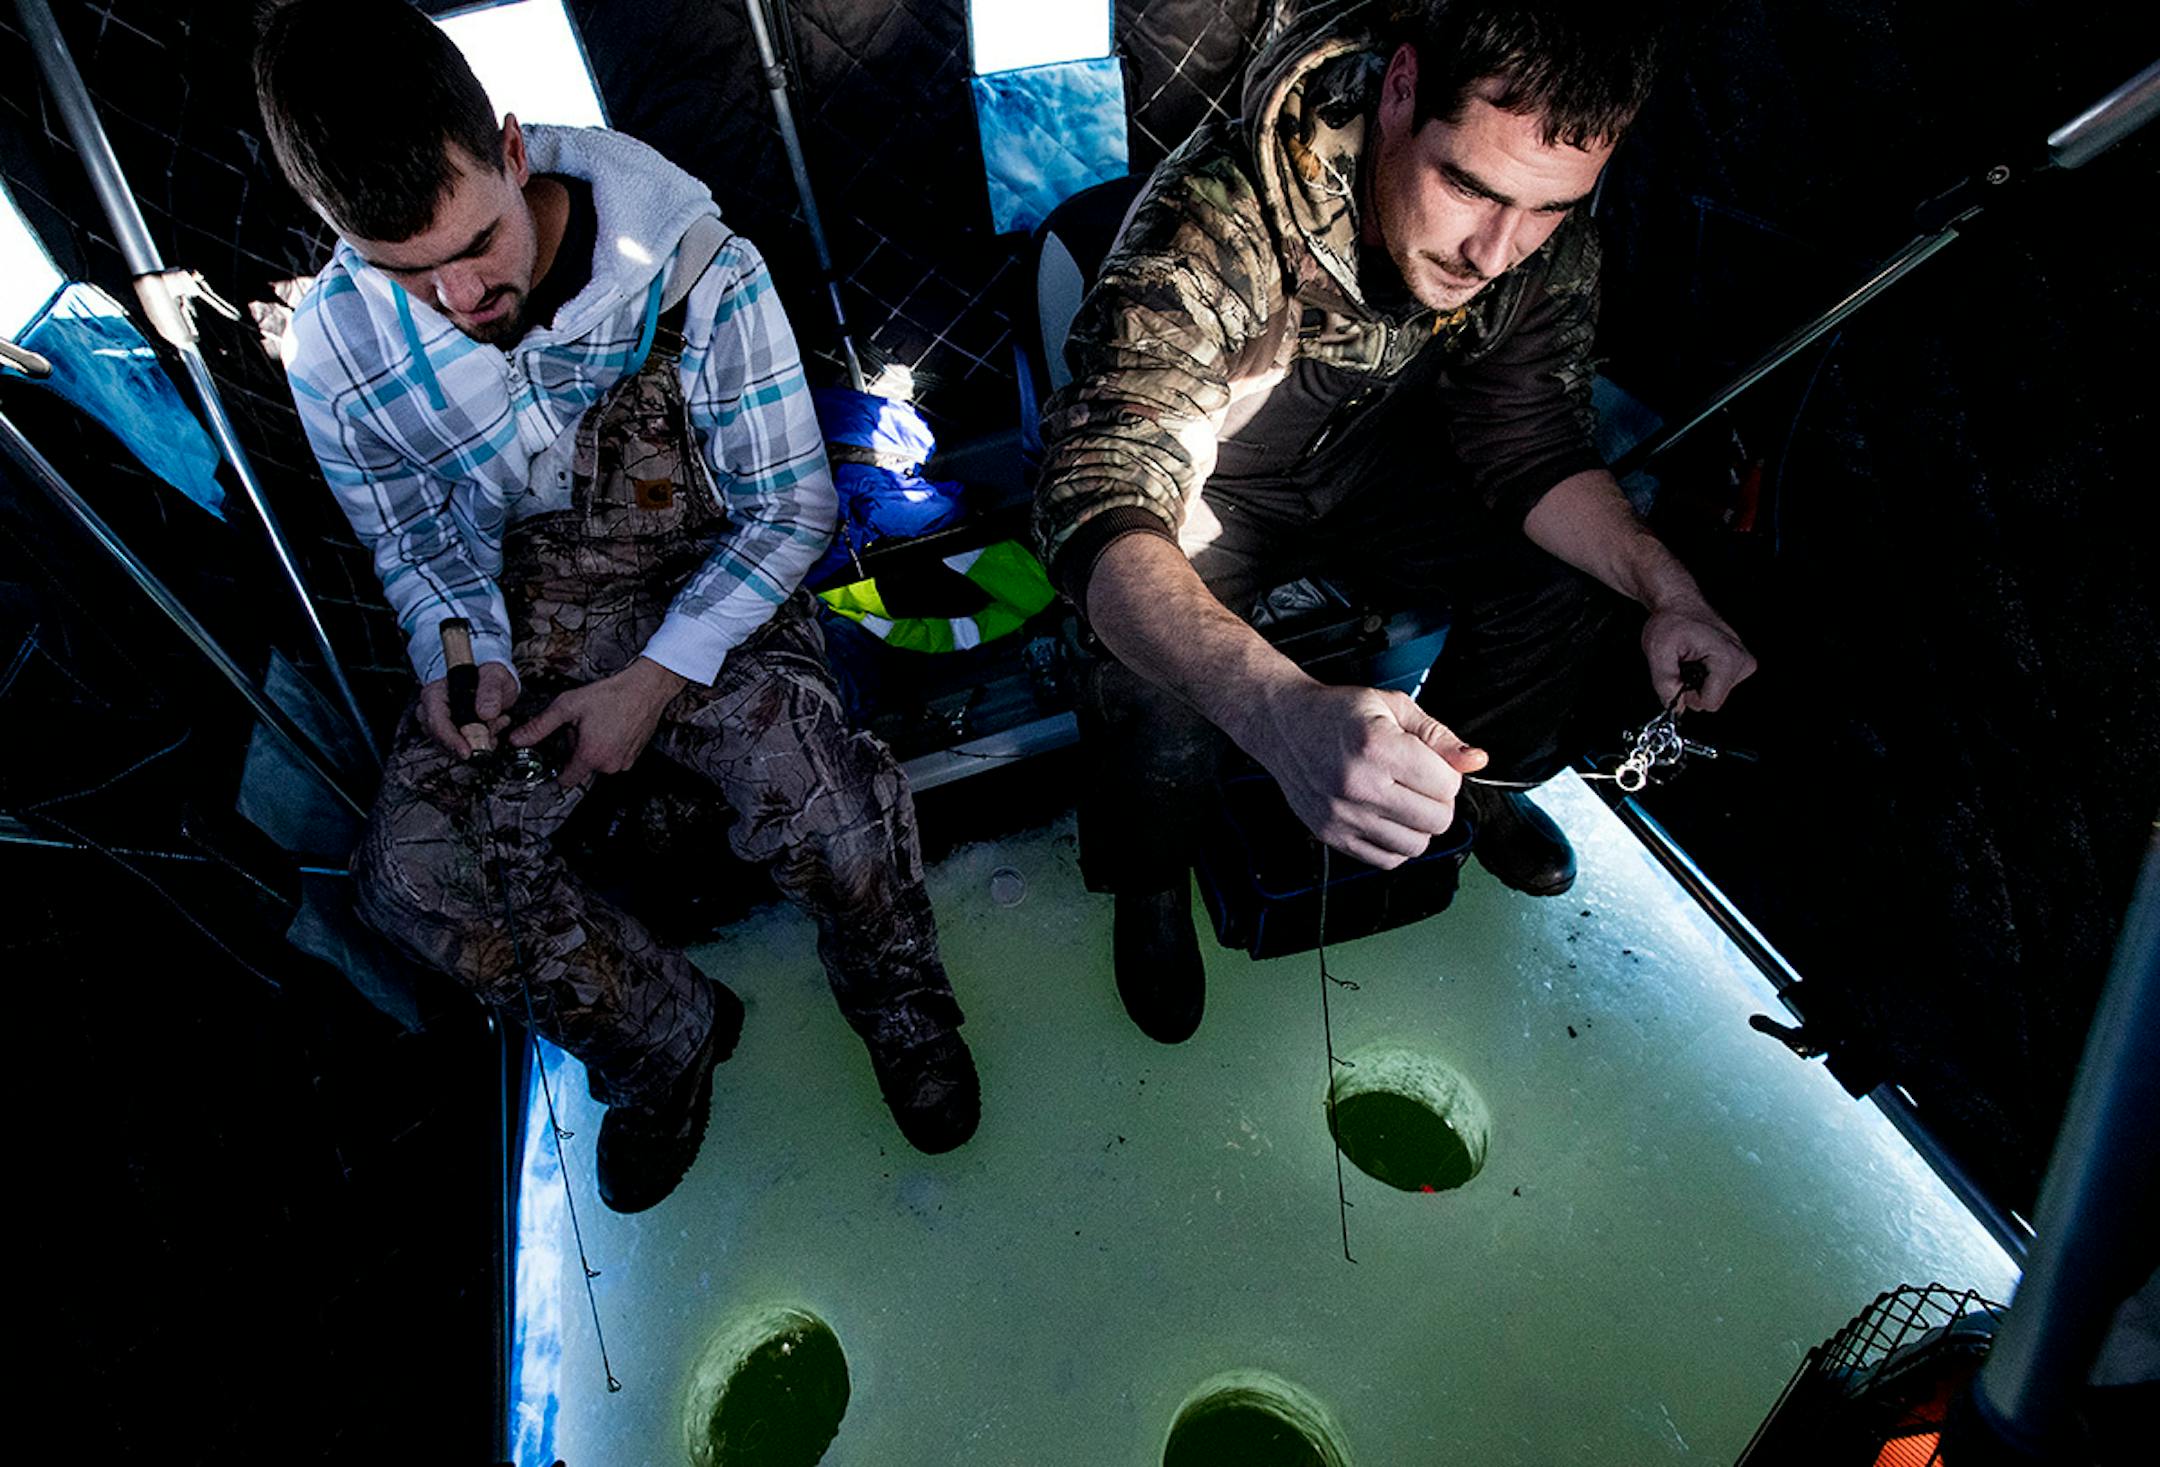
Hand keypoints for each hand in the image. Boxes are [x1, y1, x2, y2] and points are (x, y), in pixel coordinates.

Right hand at [419, 660, 518, 757]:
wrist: (493, 681)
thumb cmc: (488, 675)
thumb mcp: (494, 676)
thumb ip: (491, 692)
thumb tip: (486, 713)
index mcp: (435, 693)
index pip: (436, 722)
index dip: (451, 740)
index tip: (467, 752)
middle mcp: (432, 710)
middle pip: (441, 738)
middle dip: (469, 742)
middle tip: (492, 735)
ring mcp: (439, 724)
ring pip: (453, 746)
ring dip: (479, 740)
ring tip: (497, 722)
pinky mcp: (451, 734)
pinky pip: (463, 747)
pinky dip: (481, 742)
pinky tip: (494, 728)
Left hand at [506, 657, 688, 787]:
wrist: (645, 688)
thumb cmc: (612, 695)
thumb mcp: (568, 706)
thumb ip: (540, 726)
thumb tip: (517, 739)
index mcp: (590, 755)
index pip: (566, 780)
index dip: (556, 770)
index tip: (555, 758)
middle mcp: (609, 764)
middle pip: (581, 768)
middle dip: (576, 751)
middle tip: (579, 728)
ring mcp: (624, 762)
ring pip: (598, 763)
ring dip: (593, 749)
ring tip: (598, 725)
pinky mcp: (635, 756)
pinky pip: (614, 758)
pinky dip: (609, 747)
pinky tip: (610, 727)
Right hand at [1242, 679, 1489, 868]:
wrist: (1284, 724)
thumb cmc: (1337, 713)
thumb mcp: (1393, 707)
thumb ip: (1439, 736)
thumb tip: (1475, 760)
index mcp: (1377, 747)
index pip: (1447, 785)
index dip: (1449, 774)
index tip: (1434, 765)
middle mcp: (1358, 784)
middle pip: (1437, 819)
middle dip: (1439, 801)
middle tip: (1421, 783)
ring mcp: (1343, 815)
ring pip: (1416, 845)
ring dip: (1419, 825)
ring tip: (1404, 801)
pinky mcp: (1331, 834)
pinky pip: (1386, 859)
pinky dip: (1396, 845)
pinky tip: (1387, 819)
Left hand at [1641, 601, 1757, 710]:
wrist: (1679, 603)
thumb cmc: (1671, 620)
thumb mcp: (1658, 652)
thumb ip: (1664, 684)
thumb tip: (1674, 707)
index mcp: (1727, 658)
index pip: (1710, 703)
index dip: (1688, 696)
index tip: (1679, 676)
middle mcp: (1742, 660)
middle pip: (1713, 700)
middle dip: (1693, 688)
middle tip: (1683, 664)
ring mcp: (1743, 661)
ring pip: (1715, 693)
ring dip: (1697, 681)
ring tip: (1690, 659)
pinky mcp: (1740, 663)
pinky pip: (1718, 684)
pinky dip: (1704, 676)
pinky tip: (1698, 659)